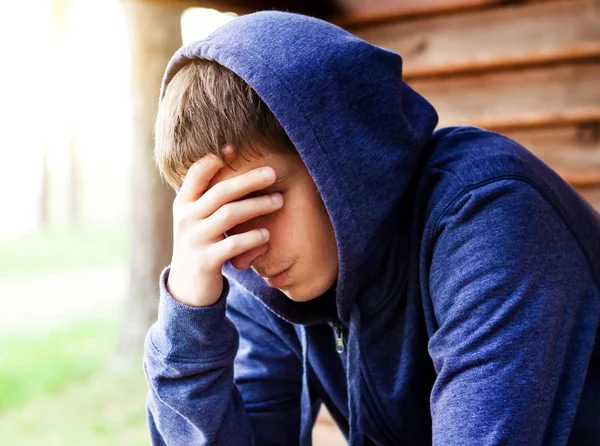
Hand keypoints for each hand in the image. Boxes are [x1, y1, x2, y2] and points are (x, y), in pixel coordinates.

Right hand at [167, 147, 283, 306]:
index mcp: (184, 204)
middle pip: (220, 191)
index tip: (235, 147)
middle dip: (249, 180)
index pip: (196, 174)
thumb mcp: (198, 219)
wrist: (187, 287)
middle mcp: (186, 218)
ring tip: (279, 201)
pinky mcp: (205, 261)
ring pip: (229, 215)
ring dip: (257, 206)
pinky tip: (267, 235)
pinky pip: (233, 245)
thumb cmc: (201, 245)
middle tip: (273, 173)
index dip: (214, 159)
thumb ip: (209, 197)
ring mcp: (194, 240)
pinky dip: (252, 238)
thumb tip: (230, 160)